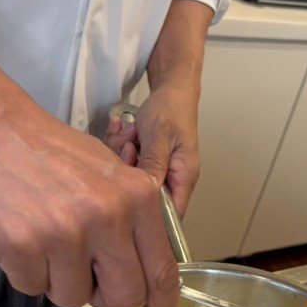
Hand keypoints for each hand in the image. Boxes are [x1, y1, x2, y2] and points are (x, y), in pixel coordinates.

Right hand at [0, 3, 179, 306]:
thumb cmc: (55, 153)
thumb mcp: (114, 175)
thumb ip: (136, 222)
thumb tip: (148, 274)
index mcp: (138, 199)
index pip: (162, 270)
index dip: (162, 303)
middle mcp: (107, 217)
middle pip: (123, 296)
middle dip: (105, 297)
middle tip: (89, 281)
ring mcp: (63, 234)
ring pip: (73, 297)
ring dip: (59, 281)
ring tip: (47, 244)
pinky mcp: (22, 247)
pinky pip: (33, 288)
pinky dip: (27, 272)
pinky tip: (23, 238)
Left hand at [107, 88, 198, 217]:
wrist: (171, 90)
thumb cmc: (171, 110)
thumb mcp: (159, 136)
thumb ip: (153, 165)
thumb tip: (146, 195)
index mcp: (183, 178)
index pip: (171, 214)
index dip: (149, 216)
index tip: (129, 197)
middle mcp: (173, 180)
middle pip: (146, 196)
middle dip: (130, 173)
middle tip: (130, 147)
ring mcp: (159, 171)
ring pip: (134, 180)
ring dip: (124, 157)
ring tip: (129, 134)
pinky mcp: (148, 163)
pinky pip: (130, 165)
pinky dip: (122, 148)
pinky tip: (123, 130)